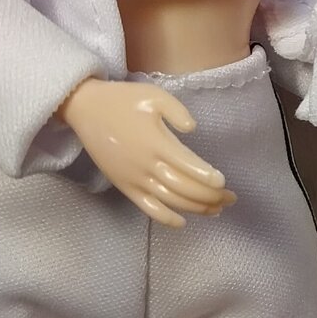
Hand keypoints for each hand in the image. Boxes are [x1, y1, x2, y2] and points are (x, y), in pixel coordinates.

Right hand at [57, 78, 236, 227]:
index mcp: (156, 143)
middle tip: (231, 199)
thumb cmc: (123, 100)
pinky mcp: (124, 186)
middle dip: (211, 197)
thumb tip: (193, 128)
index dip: (208, 178)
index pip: (189, 166)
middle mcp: (146, 165)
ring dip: (196, 208)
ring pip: (170, 201)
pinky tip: (183, 222)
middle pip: (184, 188)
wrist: (85, 109)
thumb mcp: (154, 95)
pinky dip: (166, 218)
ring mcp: (134, 179)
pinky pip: (147, 208)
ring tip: (217, 210)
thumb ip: (177, 111)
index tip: (224, 183)